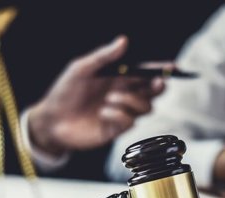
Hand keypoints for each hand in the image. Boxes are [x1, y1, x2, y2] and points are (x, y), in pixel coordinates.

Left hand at [26, 36, 166, 154]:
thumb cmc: (65, 91)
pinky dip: (118, 115)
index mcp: (119, 78)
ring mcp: (122, 113)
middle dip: (159, 86)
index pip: (145, 72)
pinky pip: (130, 122)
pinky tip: (102, 113)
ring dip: (131, 101)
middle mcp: (124, 95)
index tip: (173, 67)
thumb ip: (103, 57)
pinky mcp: (116, 129)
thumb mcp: (81, 69)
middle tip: (157, 82)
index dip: (161, 69)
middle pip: (153, 91)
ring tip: (109, 99)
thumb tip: (124, 41)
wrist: (51, 120)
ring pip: (145, 107)